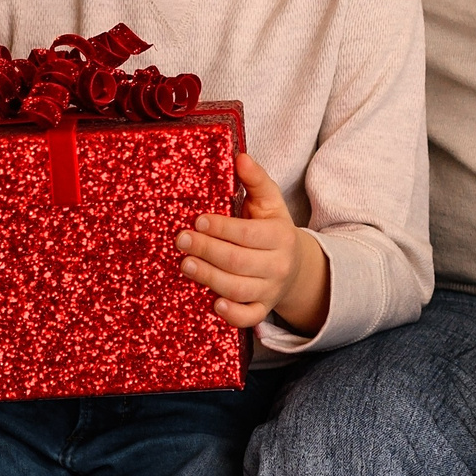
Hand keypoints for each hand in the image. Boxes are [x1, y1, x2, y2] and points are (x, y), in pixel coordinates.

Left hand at [177, 153, 325, 332]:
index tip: (197, 221)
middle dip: (208, 251)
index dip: (222, 228)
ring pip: (240, 289)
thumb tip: (240, 157)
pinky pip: (250, 318)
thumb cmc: (273, 229)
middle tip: (180, 240)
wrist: (295, 267)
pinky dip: (233, 315)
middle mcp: (278, 265)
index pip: (248, 233)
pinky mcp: (263, 309)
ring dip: (211, 278)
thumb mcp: (271, 202)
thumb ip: (256, 180)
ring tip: (186, 265)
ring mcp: (270, 290)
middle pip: (240, 261)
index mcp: (280, 236)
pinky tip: (214, 304)